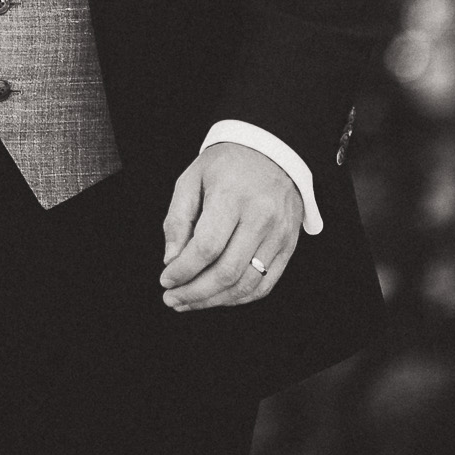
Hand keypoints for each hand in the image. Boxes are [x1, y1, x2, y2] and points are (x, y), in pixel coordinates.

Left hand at [160, 142, 302, 310]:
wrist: (272, 152)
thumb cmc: (225, 166)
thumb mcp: (191, 179)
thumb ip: (178, 219)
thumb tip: (171, 260)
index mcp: (232, 197)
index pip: (206, 247)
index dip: (184, 271)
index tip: (165, 280)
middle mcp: (261, 218)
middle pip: (227, 271)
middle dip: (195, 292)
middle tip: (172, 299)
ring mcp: (279, 234)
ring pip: (248, 284)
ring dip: (215, 301)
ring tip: (190, 303)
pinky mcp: (289, 246)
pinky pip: (266, 284)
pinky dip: (240, 298)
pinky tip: (218, 298)